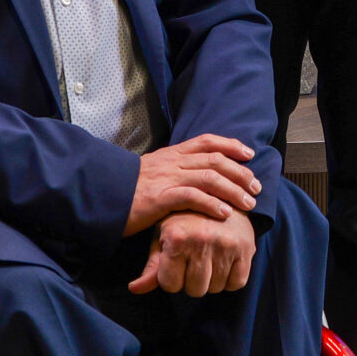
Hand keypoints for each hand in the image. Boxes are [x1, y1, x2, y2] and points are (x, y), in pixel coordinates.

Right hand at [126, 133, 259, 235]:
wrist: (100, 195)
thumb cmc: (125, 189)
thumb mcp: (151, 172)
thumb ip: (171, 170)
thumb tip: (191, 175)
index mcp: (171, 154)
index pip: (207, 141)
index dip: (231, 145)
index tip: (249, 154)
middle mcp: (172, 162)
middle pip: (216, 160)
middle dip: (240, 172)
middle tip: (256, 187)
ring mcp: (167, 178)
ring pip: (210, 178)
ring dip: (234, 190)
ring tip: (249, 203)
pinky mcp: (160, 197)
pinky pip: (193, 197)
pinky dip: (212, 204)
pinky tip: (225, 214)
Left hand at [129, 205, 256, 294]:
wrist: (219, 193)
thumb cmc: (184, 217)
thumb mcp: (163, 236)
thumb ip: (152, 266)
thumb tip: (134, 289)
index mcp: (177, 237)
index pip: (170, 285)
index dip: (171, 277)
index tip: (175, 262)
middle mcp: (202, 240)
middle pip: (195, 289)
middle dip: (191, 280)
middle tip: (194, 259)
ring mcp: (226, 244)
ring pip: (215, 288)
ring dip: (212, 279)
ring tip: (210, 256)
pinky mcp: (246, 247)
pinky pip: (237, 283)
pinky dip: (230, 279)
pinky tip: (225, 261)